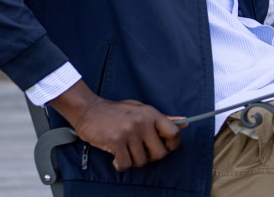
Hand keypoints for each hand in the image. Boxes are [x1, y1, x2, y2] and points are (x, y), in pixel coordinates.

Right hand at [49, 80, 180, 171]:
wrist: (89, 109)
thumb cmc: (116, 111)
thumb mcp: (140, 109)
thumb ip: (162, 118)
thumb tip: (185, 122)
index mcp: (151, 113)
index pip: (174, 133)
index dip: (172, 145)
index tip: (164, 147)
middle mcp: (143, 121)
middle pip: (160, 154)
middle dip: (150, 157)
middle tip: (139, 151)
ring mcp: (130, 131)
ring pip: (141, 161)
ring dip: (132, 160)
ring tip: (124, 150)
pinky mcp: (116, 141)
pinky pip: (126, 165)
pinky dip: (120, 165)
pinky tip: (115, 156)